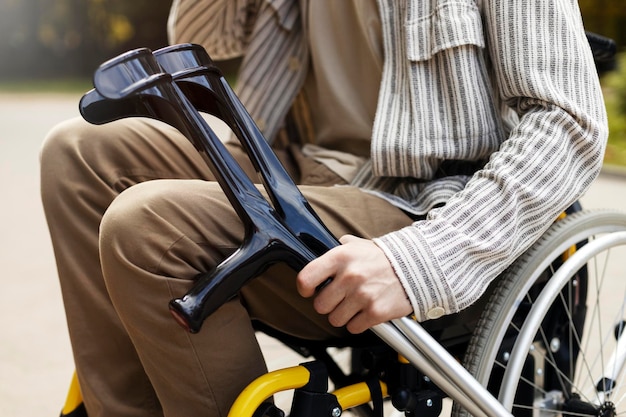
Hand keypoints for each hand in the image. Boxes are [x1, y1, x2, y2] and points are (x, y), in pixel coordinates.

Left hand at [296, 235, 412, 333]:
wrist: (417, 268)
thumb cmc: (385, 257)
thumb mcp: (359, 245)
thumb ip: (340, 249)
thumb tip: (322, 252)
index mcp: (341, 257)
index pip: (306, 278)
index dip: (305, 288)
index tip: (310, 291)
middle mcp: (349, 276)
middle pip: (320, 305)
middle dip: (329, 304)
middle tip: (340, 298)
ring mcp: (363, 295)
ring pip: (335, 319)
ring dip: (343, 315)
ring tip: (355, 304)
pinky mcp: (376, 312)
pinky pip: (354, 327)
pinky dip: (358, 323)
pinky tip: (366, 311)